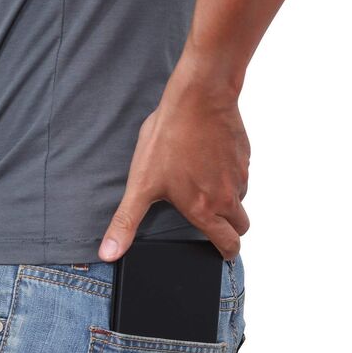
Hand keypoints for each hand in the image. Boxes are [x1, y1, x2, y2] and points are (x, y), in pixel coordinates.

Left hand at [98, 52, 250, 260]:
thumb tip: (108, 253)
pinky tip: (210, 161)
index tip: (223, 252)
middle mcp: (228, 196)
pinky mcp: (243, 154)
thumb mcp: (140, 184)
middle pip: (241, 225)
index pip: (229, 244)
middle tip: (214, 222)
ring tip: (205, 186)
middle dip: (230, 229)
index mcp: (205, 209)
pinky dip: (230, 174)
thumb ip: (126, 222)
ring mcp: (239, 174)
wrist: (197, 99)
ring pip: (241, 198)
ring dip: (229, 199)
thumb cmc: (168, 140)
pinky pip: (241, 173)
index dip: (227, 252)